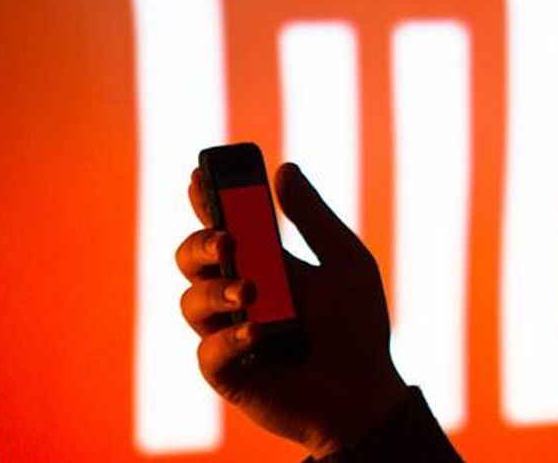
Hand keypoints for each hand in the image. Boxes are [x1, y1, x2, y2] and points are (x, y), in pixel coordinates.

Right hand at [176, 162, 406, 457]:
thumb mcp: (344, 262)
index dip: (207, 199)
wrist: (365, 389)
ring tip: (252, 292)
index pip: (222, 223)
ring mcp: (228, 332)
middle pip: (191, 258)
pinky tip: (259, 334)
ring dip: (218, 290)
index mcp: (263, 262)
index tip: (199, 176)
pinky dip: (230, 338)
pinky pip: (208, 350)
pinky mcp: (226, 372)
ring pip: (192, 300)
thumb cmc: (356, 325)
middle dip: (200, 242)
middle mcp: (237, 293)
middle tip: (227, 239)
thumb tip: (284, 169)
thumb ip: (313, 218)